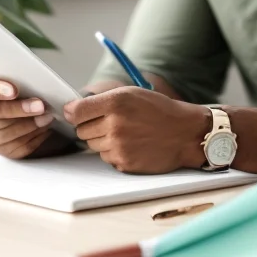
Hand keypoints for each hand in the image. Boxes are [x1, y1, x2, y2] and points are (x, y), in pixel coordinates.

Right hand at [0, 77, 56, 158]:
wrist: (41, 114)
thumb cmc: (30, 93)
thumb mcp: (26, 83)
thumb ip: (25, 82)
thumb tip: (39, 83)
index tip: (14, 90)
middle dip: (17, 109)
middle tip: (39, 106)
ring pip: (2, 133)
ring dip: (28, 124)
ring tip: (46, 117)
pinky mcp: (1, 148)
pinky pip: (14, 146)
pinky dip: (32, 137)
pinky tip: (43, 129)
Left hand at [63, 87, 210, 173]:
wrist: (185, 133)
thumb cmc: (159, 110)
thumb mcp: (132, 94)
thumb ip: (101, 100)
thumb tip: (71, 110)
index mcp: (116, 101)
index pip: (76, 111)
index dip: (74, 113)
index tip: (76, 113)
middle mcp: (115, 124)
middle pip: (82, 130)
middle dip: (92, 126)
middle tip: (113, 122)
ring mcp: (119, 145)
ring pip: (93, 145)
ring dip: (104, 140)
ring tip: (127, 133)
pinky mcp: (123, 163)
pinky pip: (106, 158)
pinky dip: (115, 152)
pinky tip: (133, 145)